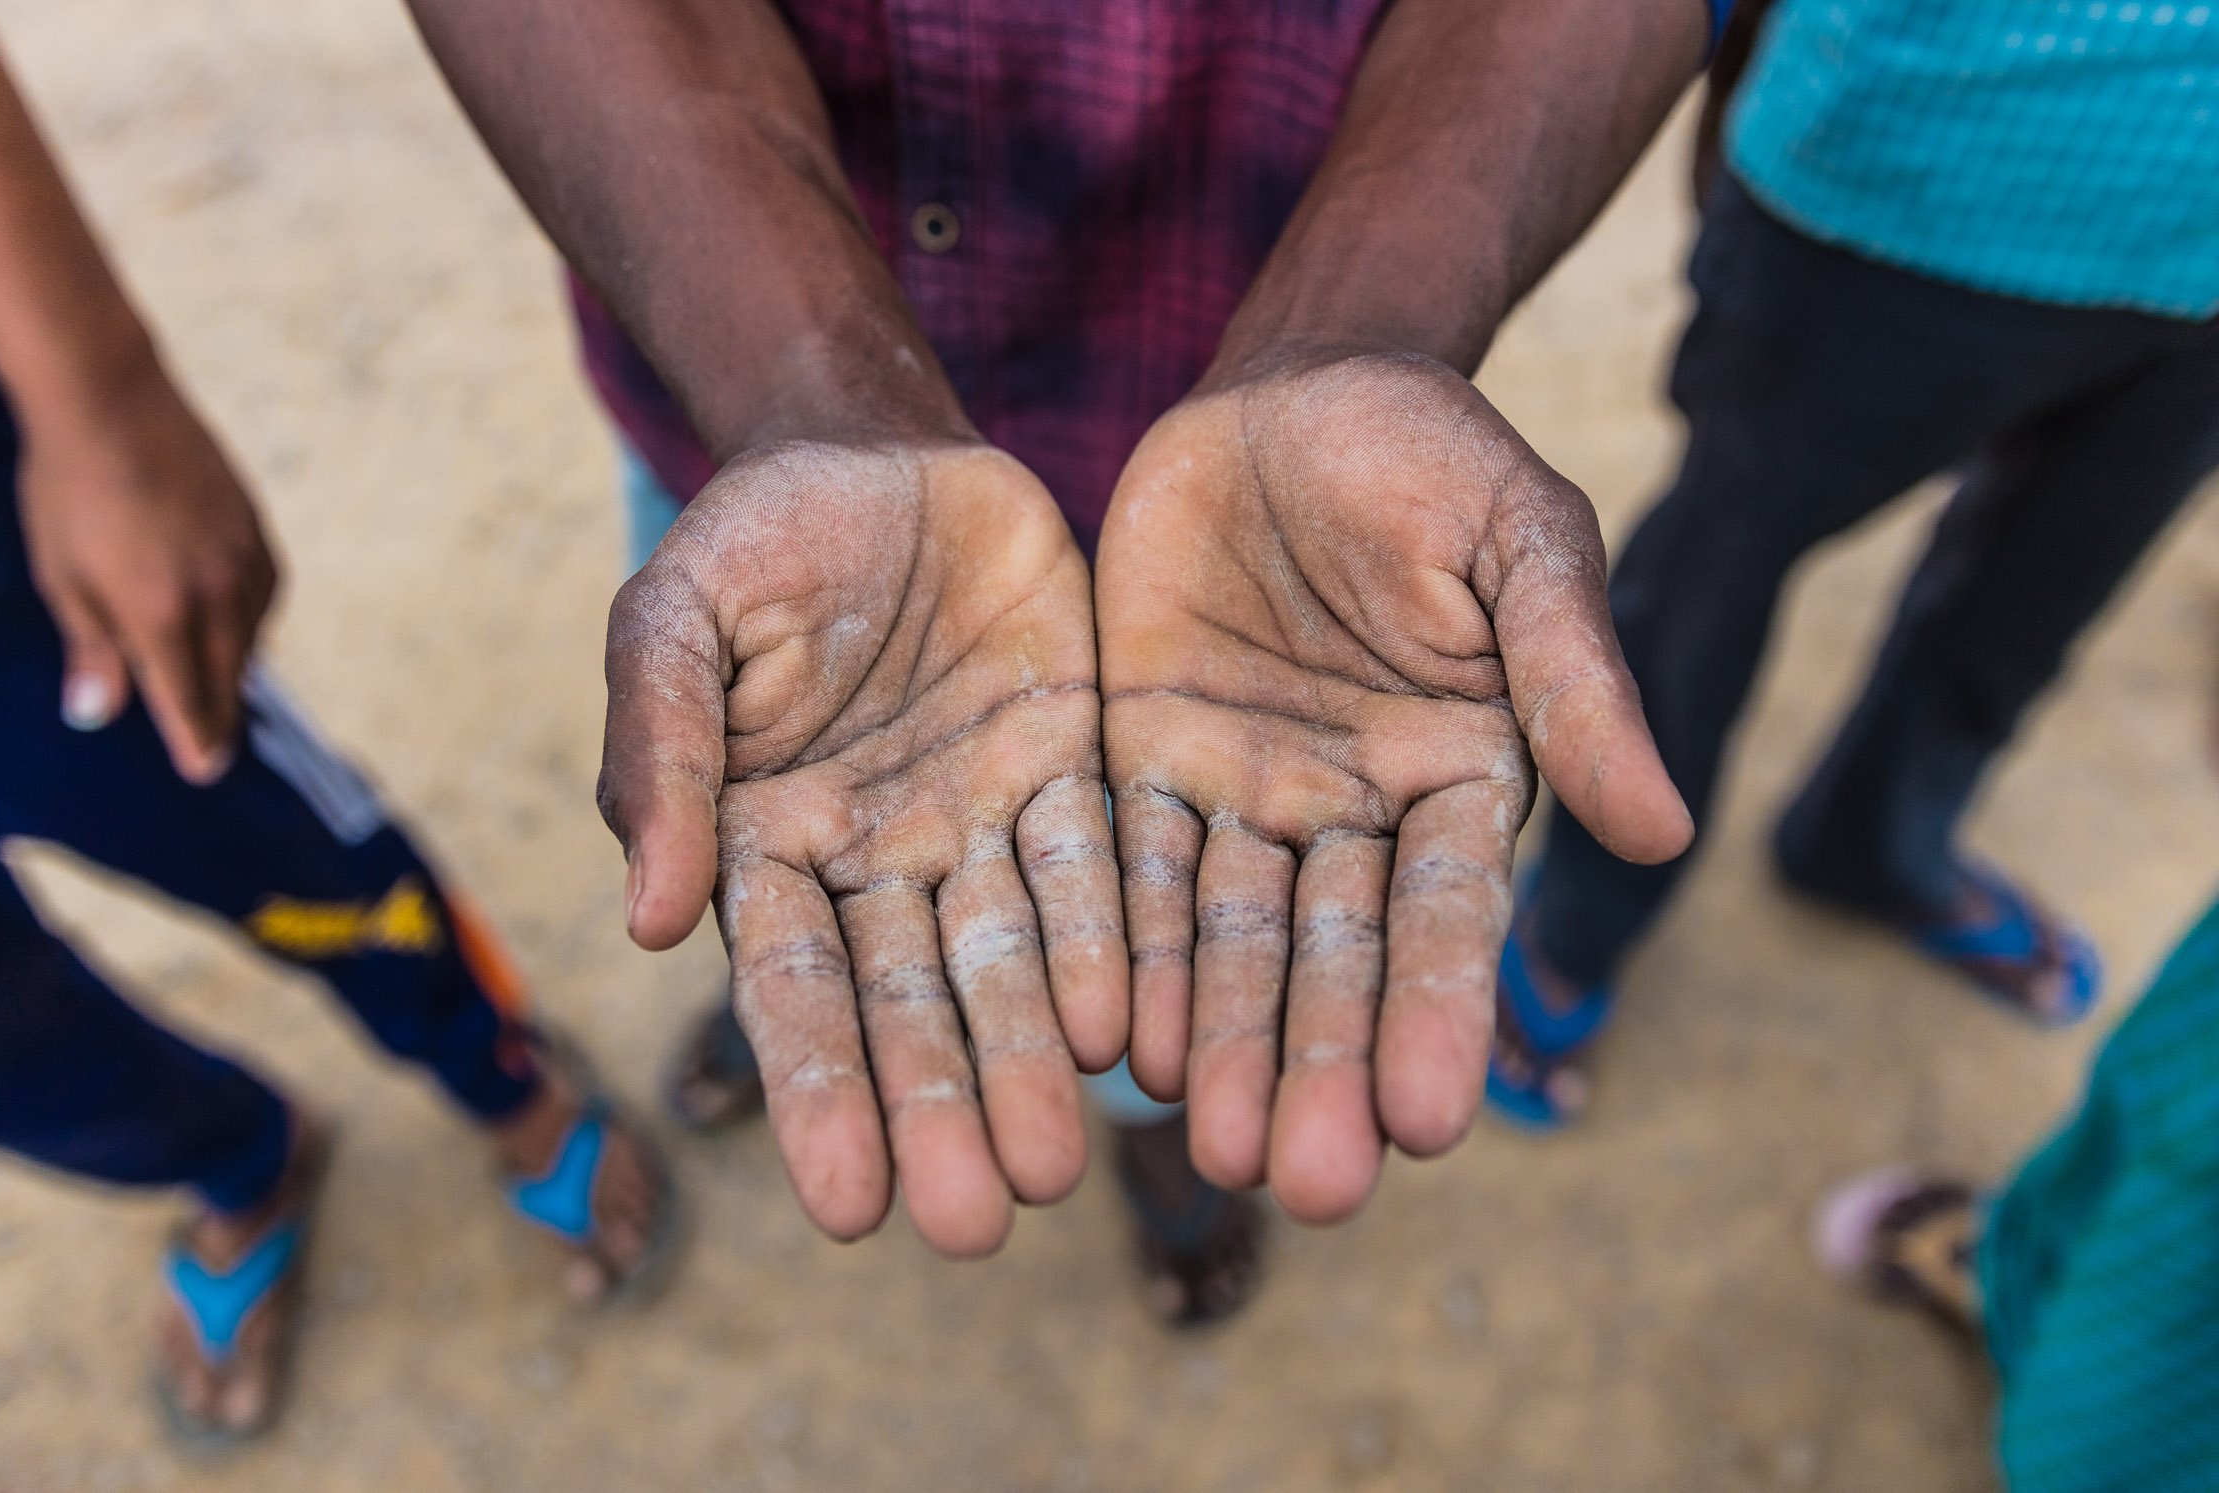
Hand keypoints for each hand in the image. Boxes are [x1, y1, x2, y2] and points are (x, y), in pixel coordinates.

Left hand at [15, 364, 275, 783]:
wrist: (111, 400)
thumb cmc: (67, 489)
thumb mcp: (60, 576)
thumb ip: (90, 649)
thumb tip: (94, 716)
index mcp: (160, 613)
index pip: (188, 699)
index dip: (196, 740)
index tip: (202, 771)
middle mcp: (215, 594)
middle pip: (227, 676)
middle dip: (218, 715)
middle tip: (214, 747)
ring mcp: (243, 560)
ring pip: (250, 638)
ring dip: (232, 666)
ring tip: (219, 687)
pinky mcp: (256, 531)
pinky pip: (263, 597)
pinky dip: (248, 621)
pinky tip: (230, 622)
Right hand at [601, 442, 1125, 1256]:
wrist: (872, 445)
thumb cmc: (753, 538)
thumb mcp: (674, 620)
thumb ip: (657, 757)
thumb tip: (647, 926)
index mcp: (768, 841)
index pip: (794, 989)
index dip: (821, 1095)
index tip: (850, 1210)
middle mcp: (879, 857)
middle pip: (911, 1003)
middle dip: (940, 1110)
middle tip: (978, 1225)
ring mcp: (979, 815)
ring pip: (1009, 959)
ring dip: (1030, 1062)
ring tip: (1057, 1168)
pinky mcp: (1070, 762)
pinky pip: (1094, 863)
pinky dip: (1107, 944)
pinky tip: (1126, 1028)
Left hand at [1094, 352, 1690, 1222]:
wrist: (1299, 387)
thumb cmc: (1435, 457)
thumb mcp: (1522, 545)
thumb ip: (1575, 683)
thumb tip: (1661, 832)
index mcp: (1463, 773)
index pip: (1448, 916)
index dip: (1434, 1015)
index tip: (1427, 1124)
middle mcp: (1355, 809)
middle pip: (1335, 959)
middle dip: (1321, 1067)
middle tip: (1305, 1185)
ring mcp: (1246, 790)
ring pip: (1229, 936)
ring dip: (1223, 1039)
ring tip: (1210, 1149)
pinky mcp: (1147, 755)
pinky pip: (1127, 862)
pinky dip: (1125, 947)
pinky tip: (1114, 1037)